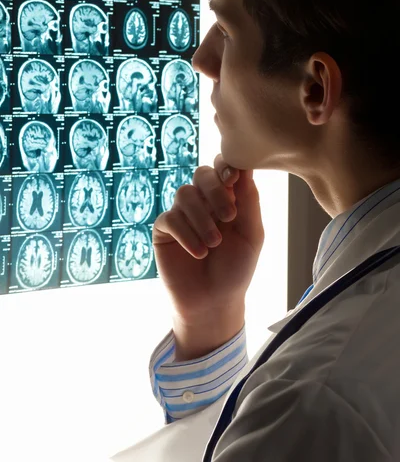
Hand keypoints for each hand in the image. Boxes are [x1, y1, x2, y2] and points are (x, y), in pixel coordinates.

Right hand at [153, 154, 264, 324]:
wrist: (213, 302)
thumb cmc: (236, 268)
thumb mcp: (251, 234)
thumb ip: (249, 200)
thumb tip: (245, 166)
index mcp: (226, 197)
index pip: (222, 168)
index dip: (225, 167)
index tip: (233, 179)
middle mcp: (203, 201)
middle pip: (201, 174)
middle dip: (215, 191)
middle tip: (230, 217)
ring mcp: (182, 213)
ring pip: (185, 194)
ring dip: (203, 219)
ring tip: (214, 244)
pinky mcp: (164, 229)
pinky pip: (171, 218)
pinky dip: (187, 235)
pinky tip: (199, 253)